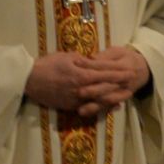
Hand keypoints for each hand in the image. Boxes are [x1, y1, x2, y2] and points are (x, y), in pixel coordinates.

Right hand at [25, 51, 139, 118]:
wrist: (30, 81)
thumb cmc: (47, 65)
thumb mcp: (66, 57)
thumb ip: (82, 60)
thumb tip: (94, 61)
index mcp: (82, 74)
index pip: (105, 72)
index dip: (119, 71)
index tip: (130, 69)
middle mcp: (82, 89)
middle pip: (106, 86)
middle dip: (121, 83)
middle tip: (134, 81)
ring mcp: (77, 99)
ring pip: (101, 99)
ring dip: (115, 96)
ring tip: (127, 94)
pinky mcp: (72, 107)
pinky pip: (91, 107)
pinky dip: (103, 106)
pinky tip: (112, 105)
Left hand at [81, 46, 150, 111]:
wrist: (143, 70)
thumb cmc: (126, 58)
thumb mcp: (117, 52)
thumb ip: (104, 55)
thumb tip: (90, 58)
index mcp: (123, 66)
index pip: (104, 66)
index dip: (90, 65)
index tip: (76, 64)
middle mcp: (123, 81)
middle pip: (107, 86)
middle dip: (93, 90)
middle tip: (78, 92)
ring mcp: (123, 92)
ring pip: (108, 99)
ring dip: (95, 105)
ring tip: (81, 109)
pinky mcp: (121, 99)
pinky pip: (110, 106)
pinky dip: (99, 110)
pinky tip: (87, 113)